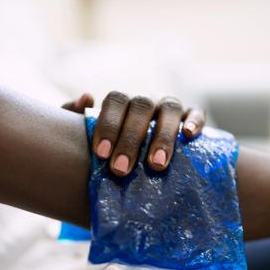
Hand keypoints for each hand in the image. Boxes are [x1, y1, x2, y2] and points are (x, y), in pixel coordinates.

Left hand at [62, 91, 205, 176]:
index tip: (100, 154)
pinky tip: (188, 136)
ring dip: (162, 135)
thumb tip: (86, 98)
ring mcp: (169, 110)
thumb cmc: (110, 154)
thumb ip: (72, 117)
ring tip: (155, 164)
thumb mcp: (86, 140)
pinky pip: (196, 112)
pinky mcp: (192, 118)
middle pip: (140, 107)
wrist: (137, 171)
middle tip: (120, 169)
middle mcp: (145, 104)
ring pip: (169, 108)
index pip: (115, 100)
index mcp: (121, 105)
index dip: (108, 124)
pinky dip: (195, 120)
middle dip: (130, 139)